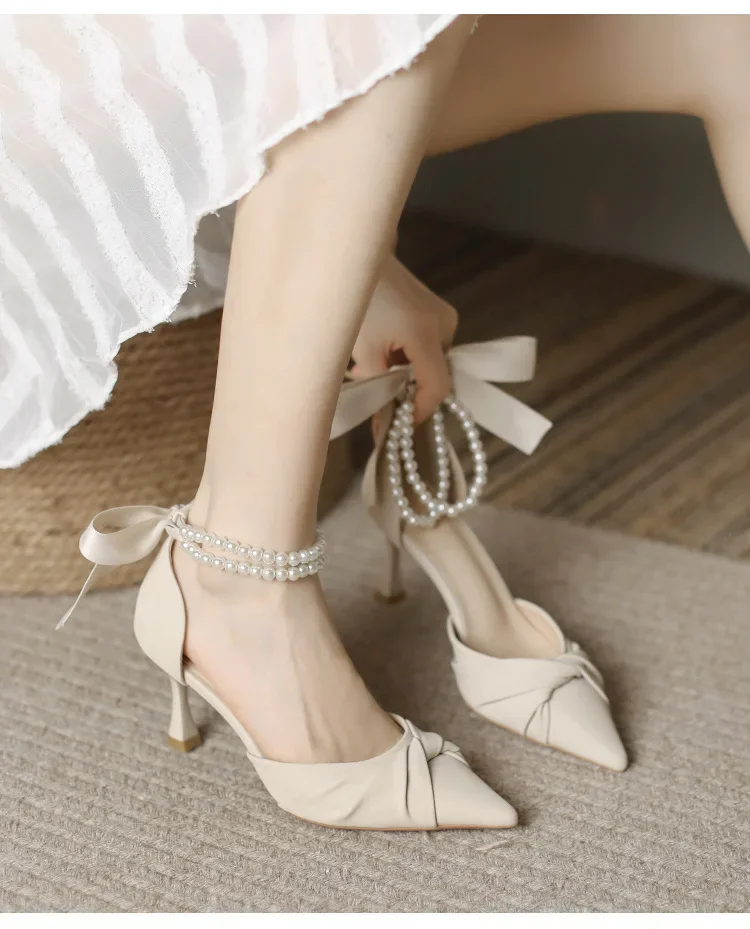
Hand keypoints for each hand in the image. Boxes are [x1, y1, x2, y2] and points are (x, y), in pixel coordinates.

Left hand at [351, 253, 457, 424]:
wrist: (353, 258)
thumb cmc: (354, 301)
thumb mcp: (364, 351)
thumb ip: (380, 387)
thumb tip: (387, 421)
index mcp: (427, 332)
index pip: (438, 386)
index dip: (420, 411)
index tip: (399, 423)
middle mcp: (444, 323)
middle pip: (433, 374)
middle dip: (405, 389)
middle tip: (373, 389)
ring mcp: (442, 314)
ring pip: (428, 361)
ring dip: (401, 372)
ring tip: (368, 367)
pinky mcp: (435, 309)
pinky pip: (425, 345)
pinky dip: (404, 355)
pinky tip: (378, 351)